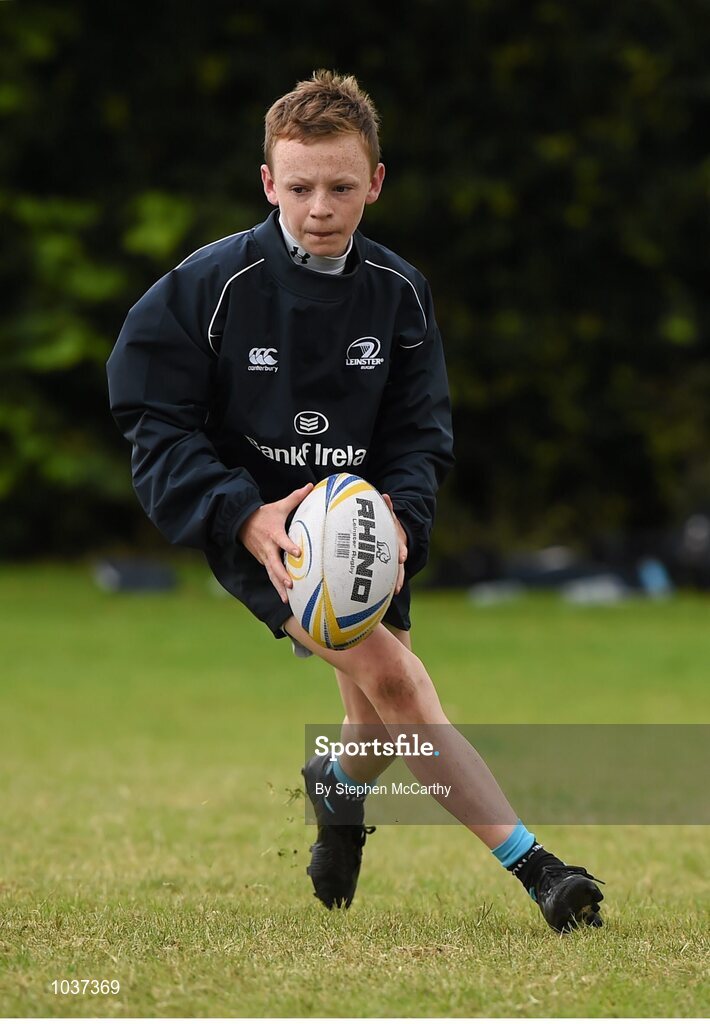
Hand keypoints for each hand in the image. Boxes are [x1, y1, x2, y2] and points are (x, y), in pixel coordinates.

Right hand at [238, 482, 313, 601]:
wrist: (241, 522)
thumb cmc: (263, 515)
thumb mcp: (279, 506)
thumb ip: (296, 498)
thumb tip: (310, 486)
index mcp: (273, 533)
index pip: (281, 541)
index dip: (289, 546)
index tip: (297, 553)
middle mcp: (267, 548)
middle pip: (274, 564)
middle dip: (282, 575)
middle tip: (290, 584)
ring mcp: (264, 557)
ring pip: (271, 574)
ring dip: (278, 586)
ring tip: (286, 598)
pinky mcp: (263, 562)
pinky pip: (270, 575)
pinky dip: (276, 586)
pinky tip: (284, 597)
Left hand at [382, 494, 406, 594]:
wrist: (398, 531)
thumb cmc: (389, 524)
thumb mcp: (389, 514)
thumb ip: (388, 506)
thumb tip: (385, 496)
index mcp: (398, 539)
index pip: (401, 546)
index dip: (402, 552)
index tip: (402, 558)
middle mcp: (399, 551)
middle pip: (401, 563)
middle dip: (400, 571)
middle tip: (398, 581)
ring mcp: (396, 560)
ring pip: (398, 572)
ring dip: (397, 581)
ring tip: (394, 591)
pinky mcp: (392, 566)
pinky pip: (391, 576)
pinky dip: (390, 584)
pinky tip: (385, 595)